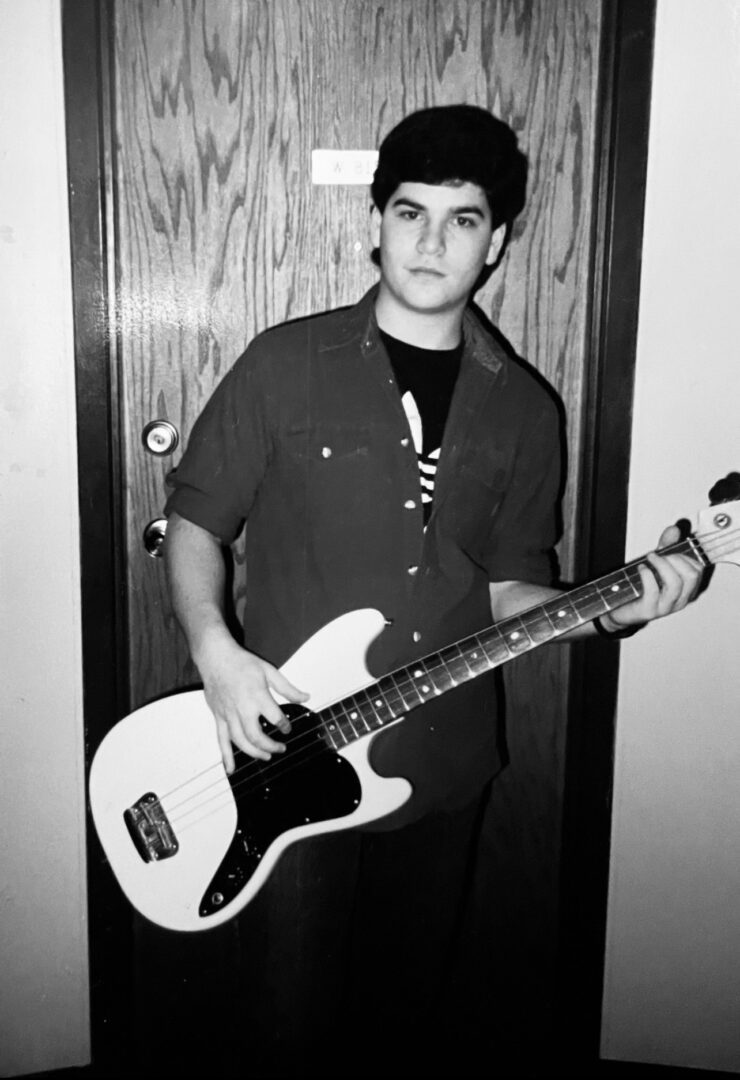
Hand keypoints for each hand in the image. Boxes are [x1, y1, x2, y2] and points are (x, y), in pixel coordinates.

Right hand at [197, 637, 308, 772]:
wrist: (216, 657)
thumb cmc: (242, 663)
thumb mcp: (269, 671)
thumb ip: (288, 688)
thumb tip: (305, 697)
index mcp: (257, 696)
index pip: (275, 718)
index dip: (284, 726)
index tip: (287, 728)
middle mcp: (242, 708)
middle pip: (257, 736)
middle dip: (271, 746)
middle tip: (280, 748)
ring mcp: (228, 714)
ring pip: (241, 741)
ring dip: (254, 752)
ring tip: (265, 756)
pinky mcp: (218, 717)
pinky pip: (221, 740)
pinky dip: (226, 756)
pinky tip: (231, 769)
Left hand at [603, 524, 702, 632]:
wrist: (621, 610)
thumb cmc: (642, 587)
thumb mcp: (656, 564)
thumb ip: (666, 547)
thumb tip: (674, 529)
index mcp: (687, 589)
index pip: (698, 570)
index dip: (685, 556)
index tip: (670, 550)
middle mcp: (681, 600)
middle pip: (691, 576)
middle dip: (674, 559)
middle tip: (658, 555)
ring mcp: (666, 607)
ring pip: (675, 583)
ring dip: (661, 565)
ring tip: (650, 558)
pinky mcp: (650, 611)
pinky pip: (653, 590)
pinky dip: (647, 575)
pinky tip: (641, 569)